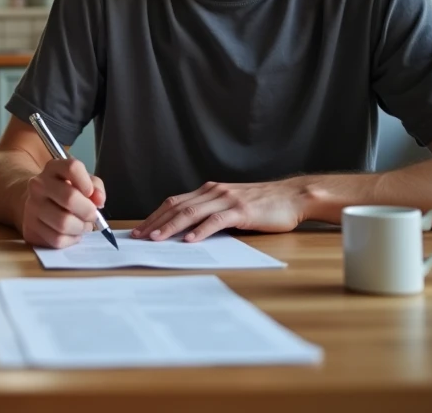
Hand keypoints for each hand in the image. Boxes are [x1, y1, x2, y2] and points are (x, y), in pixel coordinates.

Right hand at [20, 158, 105, 248]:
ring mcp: (31, 206)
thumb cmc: (65, 191)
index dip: (87, 183)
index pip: (72, 168)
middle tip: (92, 215)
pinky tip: (72, 233)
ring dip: (81, 228)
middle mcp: (38, 185)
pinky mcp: (30, 228)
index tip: (91, 193)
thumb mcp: (82, 182)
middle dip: (88, 211)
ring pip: (64, 223)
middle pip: (70, 198)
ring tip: (83, 225)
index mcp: (53, 168)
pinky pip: (57, 239)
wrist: (37, 203)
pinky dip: (71, 239)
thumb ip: (95, 187)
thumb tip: (99, 201)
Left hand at [132, 179, 308, 242]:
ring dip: (172, 227)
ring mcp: (227, 200)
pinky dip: (201, 230)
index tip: (140, 229)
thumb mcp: (231, 205)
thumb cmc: (263, 205)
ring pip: (192, 212)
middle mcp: (214, 192)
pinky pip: (216, 220)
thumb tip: (188, 231)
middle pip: (177, 206)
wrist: (292, 197)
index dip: (155, 215)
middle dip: (156, 222)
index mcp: (209, 191)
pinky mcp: (242, 211)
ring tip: (157, 239)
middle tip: (139, 236)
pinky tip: (190, 240)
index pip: (174, 202)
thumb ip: (211, 213)